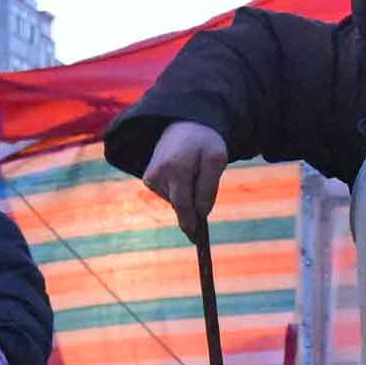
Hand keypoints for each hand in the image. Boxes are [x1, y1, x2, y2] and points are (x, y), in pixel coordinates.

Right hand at [140, 121, 229, 241]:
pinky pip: (169, 195)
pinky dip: (179, 191)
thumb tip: (201, 214)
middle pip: (181, 204)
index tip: (196, 239)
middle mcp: (158, 173)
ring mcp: (151, 177)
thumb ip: (209, 188)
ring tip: (194, 174)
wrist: (184, 124)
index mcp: (175, 168)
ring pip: (176, 200)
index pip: (183, 203)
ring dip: (188, 195)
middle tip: (202, 219)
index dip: (190, 223)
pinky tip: (183, 175)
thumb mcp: (217, 159)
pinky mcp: (148, 179)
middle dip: (194, 209)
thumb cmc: (204, 142)